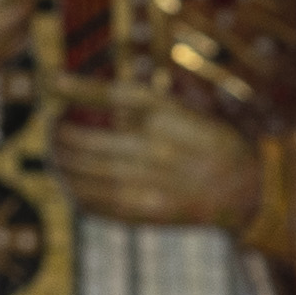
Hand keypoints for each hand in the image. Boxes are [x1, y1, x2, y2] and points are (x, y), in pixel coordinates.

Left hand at [56, 80, 261, 230]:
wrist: (245, 190)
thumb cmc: (210, 144)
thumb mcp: (183, 112)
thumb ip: (142, 106)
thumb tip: (89, 95)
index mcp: (166, 115)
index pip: (109, 95)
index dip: (75, 87)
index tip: (51, 82)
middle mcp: (154, 147)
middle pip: (86, 139)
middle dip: (59, 134)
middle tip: (50, 129)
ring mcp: (148, 182)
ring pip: (85, 173)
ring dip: (61, 164)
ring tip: (54, 156)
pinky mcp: (146, 212)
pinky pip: (97, 203)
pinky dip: (77, 192)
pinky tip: (71, 185)